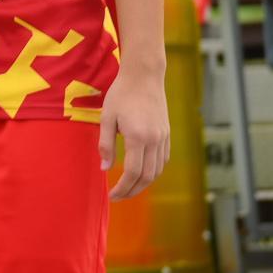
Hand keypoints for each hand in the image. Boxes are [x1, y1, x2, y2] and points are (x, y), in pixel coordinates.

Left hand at [101, 64, 169, 200]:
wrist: (144, 76)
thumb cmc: (121, 94)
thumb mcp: (107, 118)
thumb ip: (105, 145)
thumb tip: (105, 169)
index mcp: (138, 137)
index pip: (132, 172)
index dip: (122, 188)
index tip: (111, 195)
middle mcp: (154, 140)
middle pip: (146, 177)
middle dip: (132, 191)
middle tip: (118, 196)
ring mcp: (163, 138)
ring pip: (157, 171)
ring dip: (143, 184)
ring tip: (128, 188)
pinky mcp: (167, 134)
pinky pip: (162, 160)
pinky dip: (153, 171)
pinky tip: (142, 173)